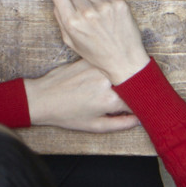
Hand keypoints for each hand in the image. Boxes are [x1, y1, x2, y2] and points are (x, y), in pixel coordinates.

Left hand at [24, 58, 139, 131]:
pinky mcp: (90, 59)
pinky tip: (99, 79)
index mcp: (111, 100)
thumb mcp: (95, 126)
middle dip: (133, 90)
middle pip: (131, 84)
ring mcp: (98, 68)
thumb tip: (140, 119)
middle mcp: (107, 81)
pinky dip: (109, 71)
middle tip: (129, 96)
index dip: (141, 103)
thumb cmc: (67, 115)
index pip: (139, 100)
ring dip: (121, 79)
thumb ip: (121, 124)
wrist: (43, 98)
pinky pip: (107, 65)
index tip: (142, 105)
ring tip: (111, 88)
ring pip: (119, 73)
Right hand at [37, 0, 149, 85]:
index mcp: (72, 22)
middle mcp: (86, 12)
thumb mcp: (72, 42)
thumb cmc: (97, 54)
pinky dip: (105, 1)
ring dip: (92, 1)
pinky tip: (109, 16)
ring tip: (100, 19)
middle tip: (87, 19)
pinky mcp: (118, 3)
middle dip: (77, 2)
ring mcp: (103, 6)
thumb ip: (62, 20)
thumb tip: (57, 2)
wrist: (124, 60)